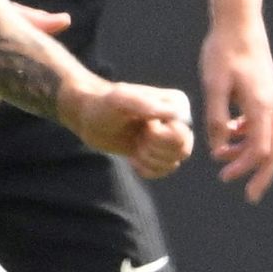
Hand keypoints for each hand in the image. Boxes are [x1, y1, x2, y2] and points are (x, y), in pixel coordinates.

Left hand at [73, 77, 197, 178]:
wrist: (90, 119)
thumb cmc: (104, 105)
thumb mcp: (120, 100)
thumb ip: (145, 104)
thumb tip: (175, 115)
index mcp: (178, 104)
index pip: (182, 134)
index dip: (159, 138)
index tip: (142, 127)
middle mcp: (179, 120)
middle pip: (182, 151)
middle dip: (153, 150)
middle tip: (137, 139)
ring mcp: (170, 137)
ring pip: (173, 163)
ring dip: (148, 159)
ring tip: (134, 145)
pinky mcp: (160, 151)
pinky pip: (164, 171)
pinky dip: (147, 169)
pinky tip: (134, 157)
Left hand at [202, 19, 272, 200]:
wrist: (239, 22)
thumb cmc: (223, 50)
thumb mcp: (213, 85)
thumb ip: (216, 118)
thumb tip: (218, 148)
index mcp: (260, 105)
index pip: (259, 149)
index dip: (243, 167)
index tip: (224, 177)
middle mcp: (271, 105)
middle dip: (263, 175)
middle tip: (250, 196)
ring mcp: (271, 99)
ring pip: (271, 139)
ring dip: (252, 156)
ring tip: (226, 161)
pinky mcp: (265, 94)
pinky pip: (264, 125)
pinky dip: (250, 137)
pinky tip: (230, 135)